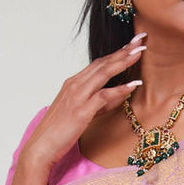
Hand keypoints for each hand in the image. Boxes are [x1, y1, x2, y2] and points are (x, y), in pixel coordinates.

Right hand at [20, 33, 146, 170]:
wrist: (42, 146)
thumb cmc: (60, 133)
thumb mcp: (82, 114)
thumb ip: (100, 104)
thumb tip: (119, 97)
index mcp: (73, 83)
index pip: (99, 63)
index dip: (117, 53)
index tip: (133, 44)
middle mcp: (75, 84)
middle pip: (103, 62)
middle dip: (124, 50)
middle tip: (142, 38)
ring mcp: (77, 96)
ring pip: (104, 72)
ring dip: (123, 61)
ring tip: (141, 51)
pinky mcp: (81, 110)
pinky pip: (103, 96)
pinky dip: (120, 89)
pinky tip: (134, 84)